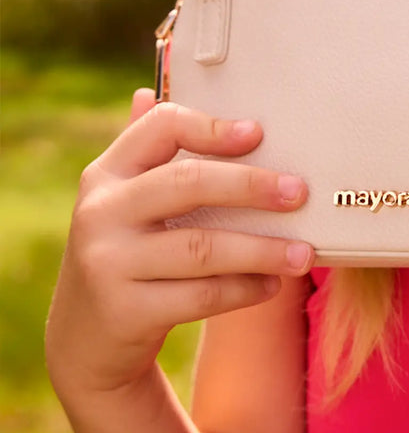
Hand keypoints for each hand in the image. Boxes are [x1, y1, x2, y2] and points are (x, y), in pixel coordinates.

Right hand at [46, 91, 312, 398]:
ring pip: (201, 248)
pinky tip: (271, 286)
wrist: (83, 342)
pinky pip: (201, 297)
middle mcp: (101, 212)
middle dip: (251, 185)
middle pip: (188, 182)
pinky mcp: (125, 313)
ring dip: (261, 249)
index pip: (161, 128)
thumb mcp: (122, 201)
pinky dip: (244, 290)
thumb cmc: (124, 253)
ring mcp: (109, 263)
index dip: (212, 127)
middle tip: (299, 192)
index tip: (258, 133)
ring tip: (302, 253)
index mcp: (107, 173)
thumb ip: (143, 152)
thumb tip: (150, 90)